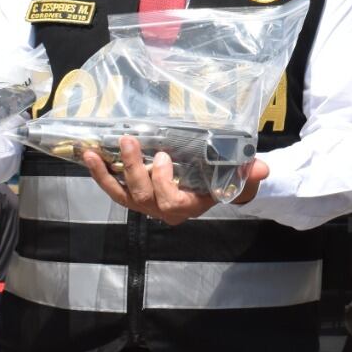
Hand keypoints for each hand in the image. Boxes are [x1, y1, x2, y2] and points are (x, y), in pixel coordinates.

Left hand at [83, 135, 268, 224]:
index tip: (164, 157)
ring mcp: (146, 203)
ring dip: (105, 174)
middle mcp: (163, 210)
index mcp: (188, 207)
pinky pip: (114, 188)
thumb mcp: (239, 177)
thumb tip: (262, 169)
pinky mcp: (134, 194)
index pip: (171, 203)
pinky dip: (101, 174)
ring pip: (122, 195)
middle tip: (129, 142)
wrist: (213, 189)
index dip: (163, 183)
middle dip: (133, 169)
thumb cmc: (224, 181)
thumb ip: (249, 174)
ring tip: (91, 153)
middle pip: (142, 197)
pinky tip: (89, 156)